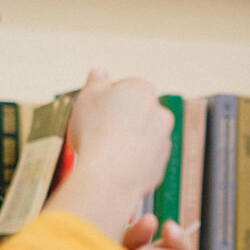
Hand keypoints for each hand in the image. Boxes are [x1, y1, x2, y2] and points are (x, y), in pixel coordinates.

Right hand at [68, 69, 172, 199]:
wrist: (109, 176)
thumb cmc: (95, 132)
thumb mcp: (86, 97)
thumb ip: (95, 81)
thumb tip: (99, 72)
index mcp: (143, 90)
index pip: (126, 88)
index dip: (107, 99)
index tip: (95, 112)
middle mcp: (160, 113)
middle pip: (138, 112)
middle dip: (122, 119)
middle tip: (99, 131)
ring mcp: (163, 140)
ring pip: (143, 136)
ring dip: (129, 140)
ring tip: (105, 152)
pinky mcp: (161, 164)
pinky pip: (144, 159)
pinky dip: (133, 161)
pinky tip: (114, 166)